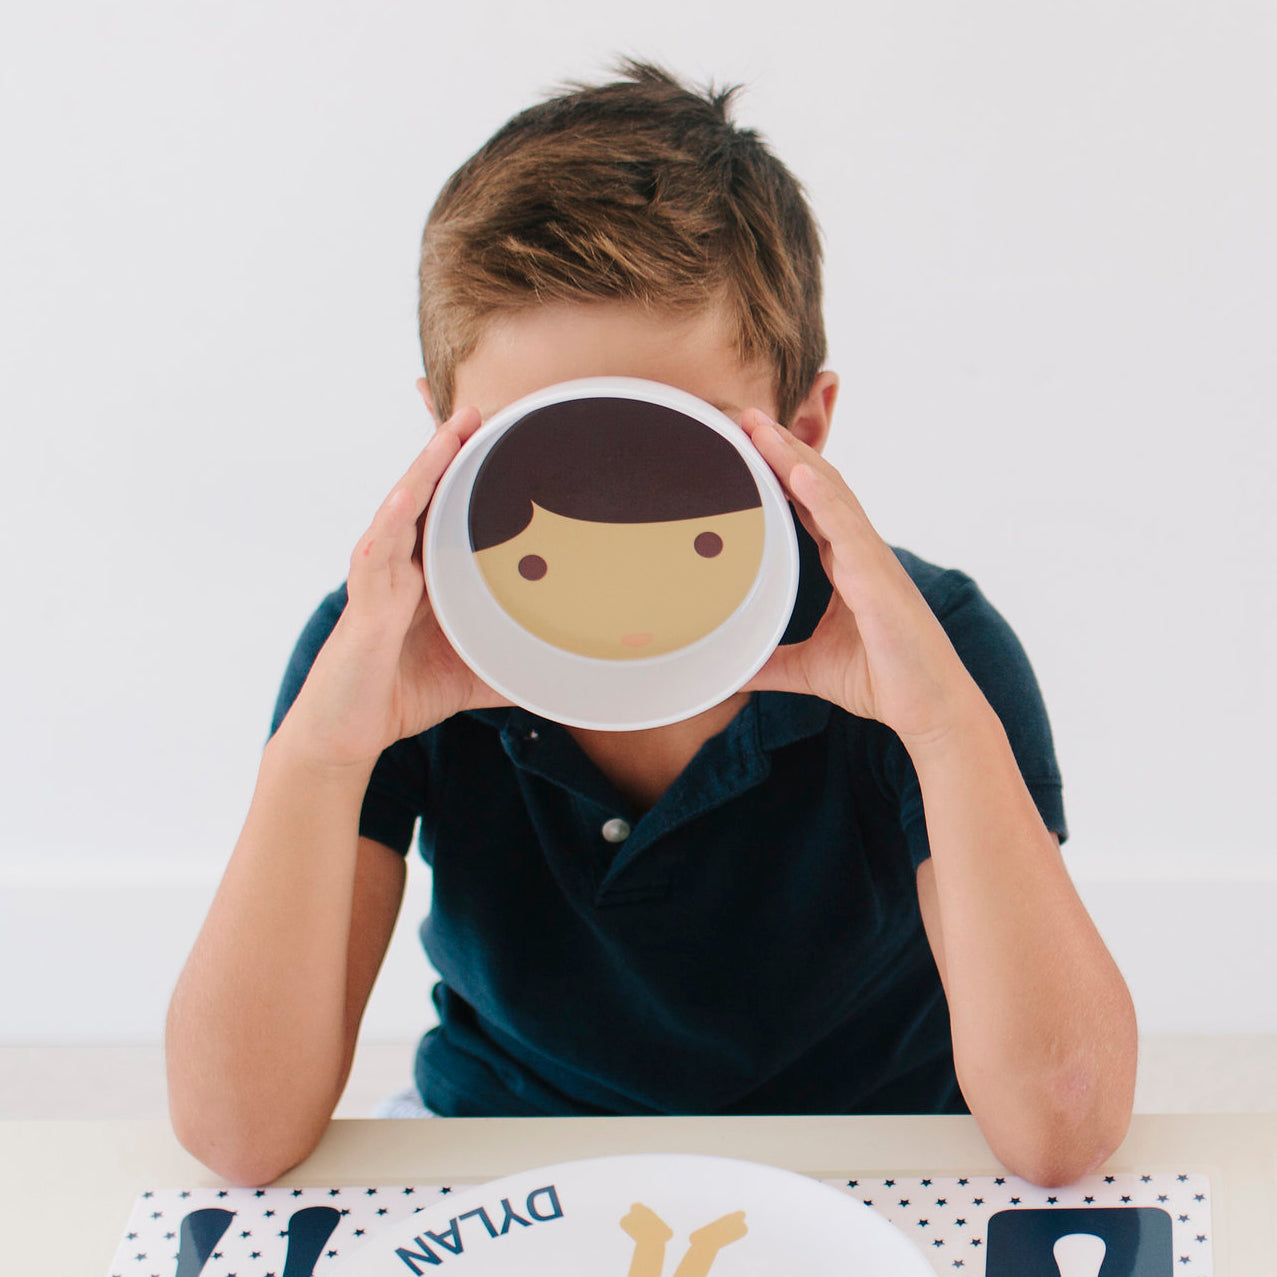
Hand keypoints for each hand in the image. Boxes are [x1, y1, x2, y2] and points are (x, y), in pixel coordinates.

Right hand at [276, 405, 509, 769]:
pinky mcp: (364, 602)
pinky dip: (393, 519)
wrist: (349, 734)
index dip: (467, 469)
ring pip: (404, 507)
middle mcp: (403, 563)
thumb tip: (571, 666)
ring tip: (455, 426)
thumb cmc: (404, 692)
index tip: (496, 428)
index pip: (449, 507)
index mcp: (429, 571)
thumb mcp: (478, 671)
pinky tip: (410, 492)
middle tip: (479, 404)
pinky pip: (378, 552)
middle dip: (450, 447)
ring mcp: (380, 577)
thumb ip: (516, 658)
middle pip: (427, 492)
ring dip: (428, 465)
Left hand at [740, 410, 982, 748]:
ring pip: (830, 496)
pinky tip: (799, 474)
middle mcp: (859, 552)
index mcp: (844, 563)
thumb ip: (770, 663)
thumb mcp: (809, 669)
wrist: (930, 710)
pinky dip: (824, 499)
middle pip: (816, 485)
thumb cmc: (882, 680)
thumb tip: (731, 672)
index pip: (805, 504)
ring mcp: (872, 561)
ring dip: (794, 459)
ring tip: (761, 428)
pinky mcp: (880, 581)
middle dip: (781, 448)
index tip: (744, 442)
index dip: (777, 472)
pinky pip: (849, 531)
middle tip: (744, 415)